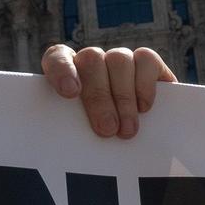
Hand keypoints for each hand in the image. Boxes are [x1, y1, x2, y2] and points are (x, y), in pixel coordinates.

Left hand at [41, 45, 174, 140]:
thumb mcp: (85, 137)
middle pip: (91, 61)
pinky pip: (146, 59)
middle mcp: (93, 62)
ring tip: (127, 129)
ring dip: (123, 97)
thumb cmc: (104, 142)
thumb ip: (77, 131)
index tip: (70, 92)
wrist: (145, 144)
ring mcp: (120, 59)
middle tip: (107, 129)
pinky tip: (143, 109)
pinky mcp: (148, 62)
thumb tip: (70, 147)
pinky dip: (144, 85)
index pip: (56, 57)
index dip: (61, 70)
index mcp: (68, 74)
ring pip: (118, 59)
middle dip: (99, 96)